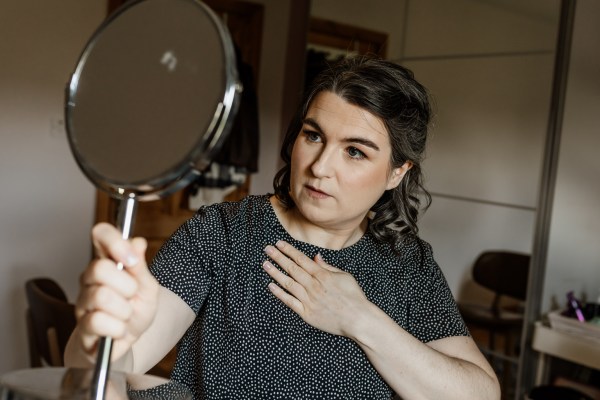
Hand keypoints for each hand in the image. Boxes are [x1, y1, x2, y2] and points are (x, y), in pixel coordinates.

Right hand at [75, 223, 158, 360]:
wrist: (126, 342)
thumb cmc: (135, 310)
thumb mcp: (148, 288)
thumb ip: (140, 267)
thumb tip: (137, 242)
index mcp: (108, 261)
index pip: (100, 234)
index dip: (114, 241)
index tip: (131, 259)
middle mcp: (90, 278)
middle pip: (98, 268)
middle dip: (126, 285)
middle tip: (132, 295)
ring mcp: (82, 302)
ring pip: (101, 297)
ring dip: (124, 310)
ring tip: (126, 315)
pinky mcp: (81, 326)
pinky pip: (98, 322)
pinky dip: (117, 328)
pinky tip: (118, 329)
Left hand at [263, 240, 370, 336]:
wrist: (358, 320)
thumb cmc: (354, 297)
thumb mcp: (344, 276)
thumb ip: (327, 267)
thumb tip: (315, 257)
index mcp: (323, 275)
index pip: (301, 259)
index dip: (289, 251)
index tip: (279, 244)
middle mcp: (314, 286)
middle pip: (292, 268)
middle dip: (278, 257)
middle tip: (267, 249)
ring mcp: (309, 300)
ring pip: (288, 283)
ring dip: (275, 273)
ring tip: (265, 264)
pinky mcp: (307, 314)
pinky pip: (290, 302)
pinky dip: (279, 293)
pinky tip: (271, 286)